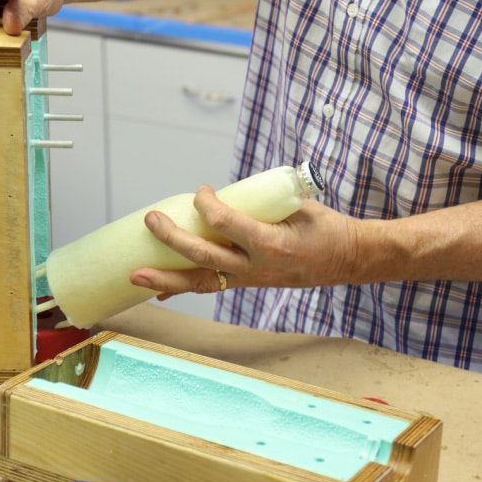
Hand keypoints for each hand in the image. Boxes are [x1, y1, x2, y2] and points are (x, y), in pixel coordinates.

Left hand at [129, 185, 363, 296]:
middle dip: (172, 240)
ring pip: (201, 281)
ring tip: (135, 275)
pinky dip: (183, 288)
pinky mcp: (248, 284)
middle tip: (151, 221)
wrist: (347, 258)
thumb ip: (259, 204)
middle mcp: (258, 267)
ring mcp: (251, 279)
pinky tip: (160, 290)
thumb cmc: (324, 227)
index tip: (201, 191)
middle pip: (205, 257)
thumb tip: (224, 194)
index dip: (207, 205)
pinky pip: (210, 286)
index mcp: (272, 243)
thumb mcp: (298, 207)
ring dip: (166, 279)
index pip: (227, 224)